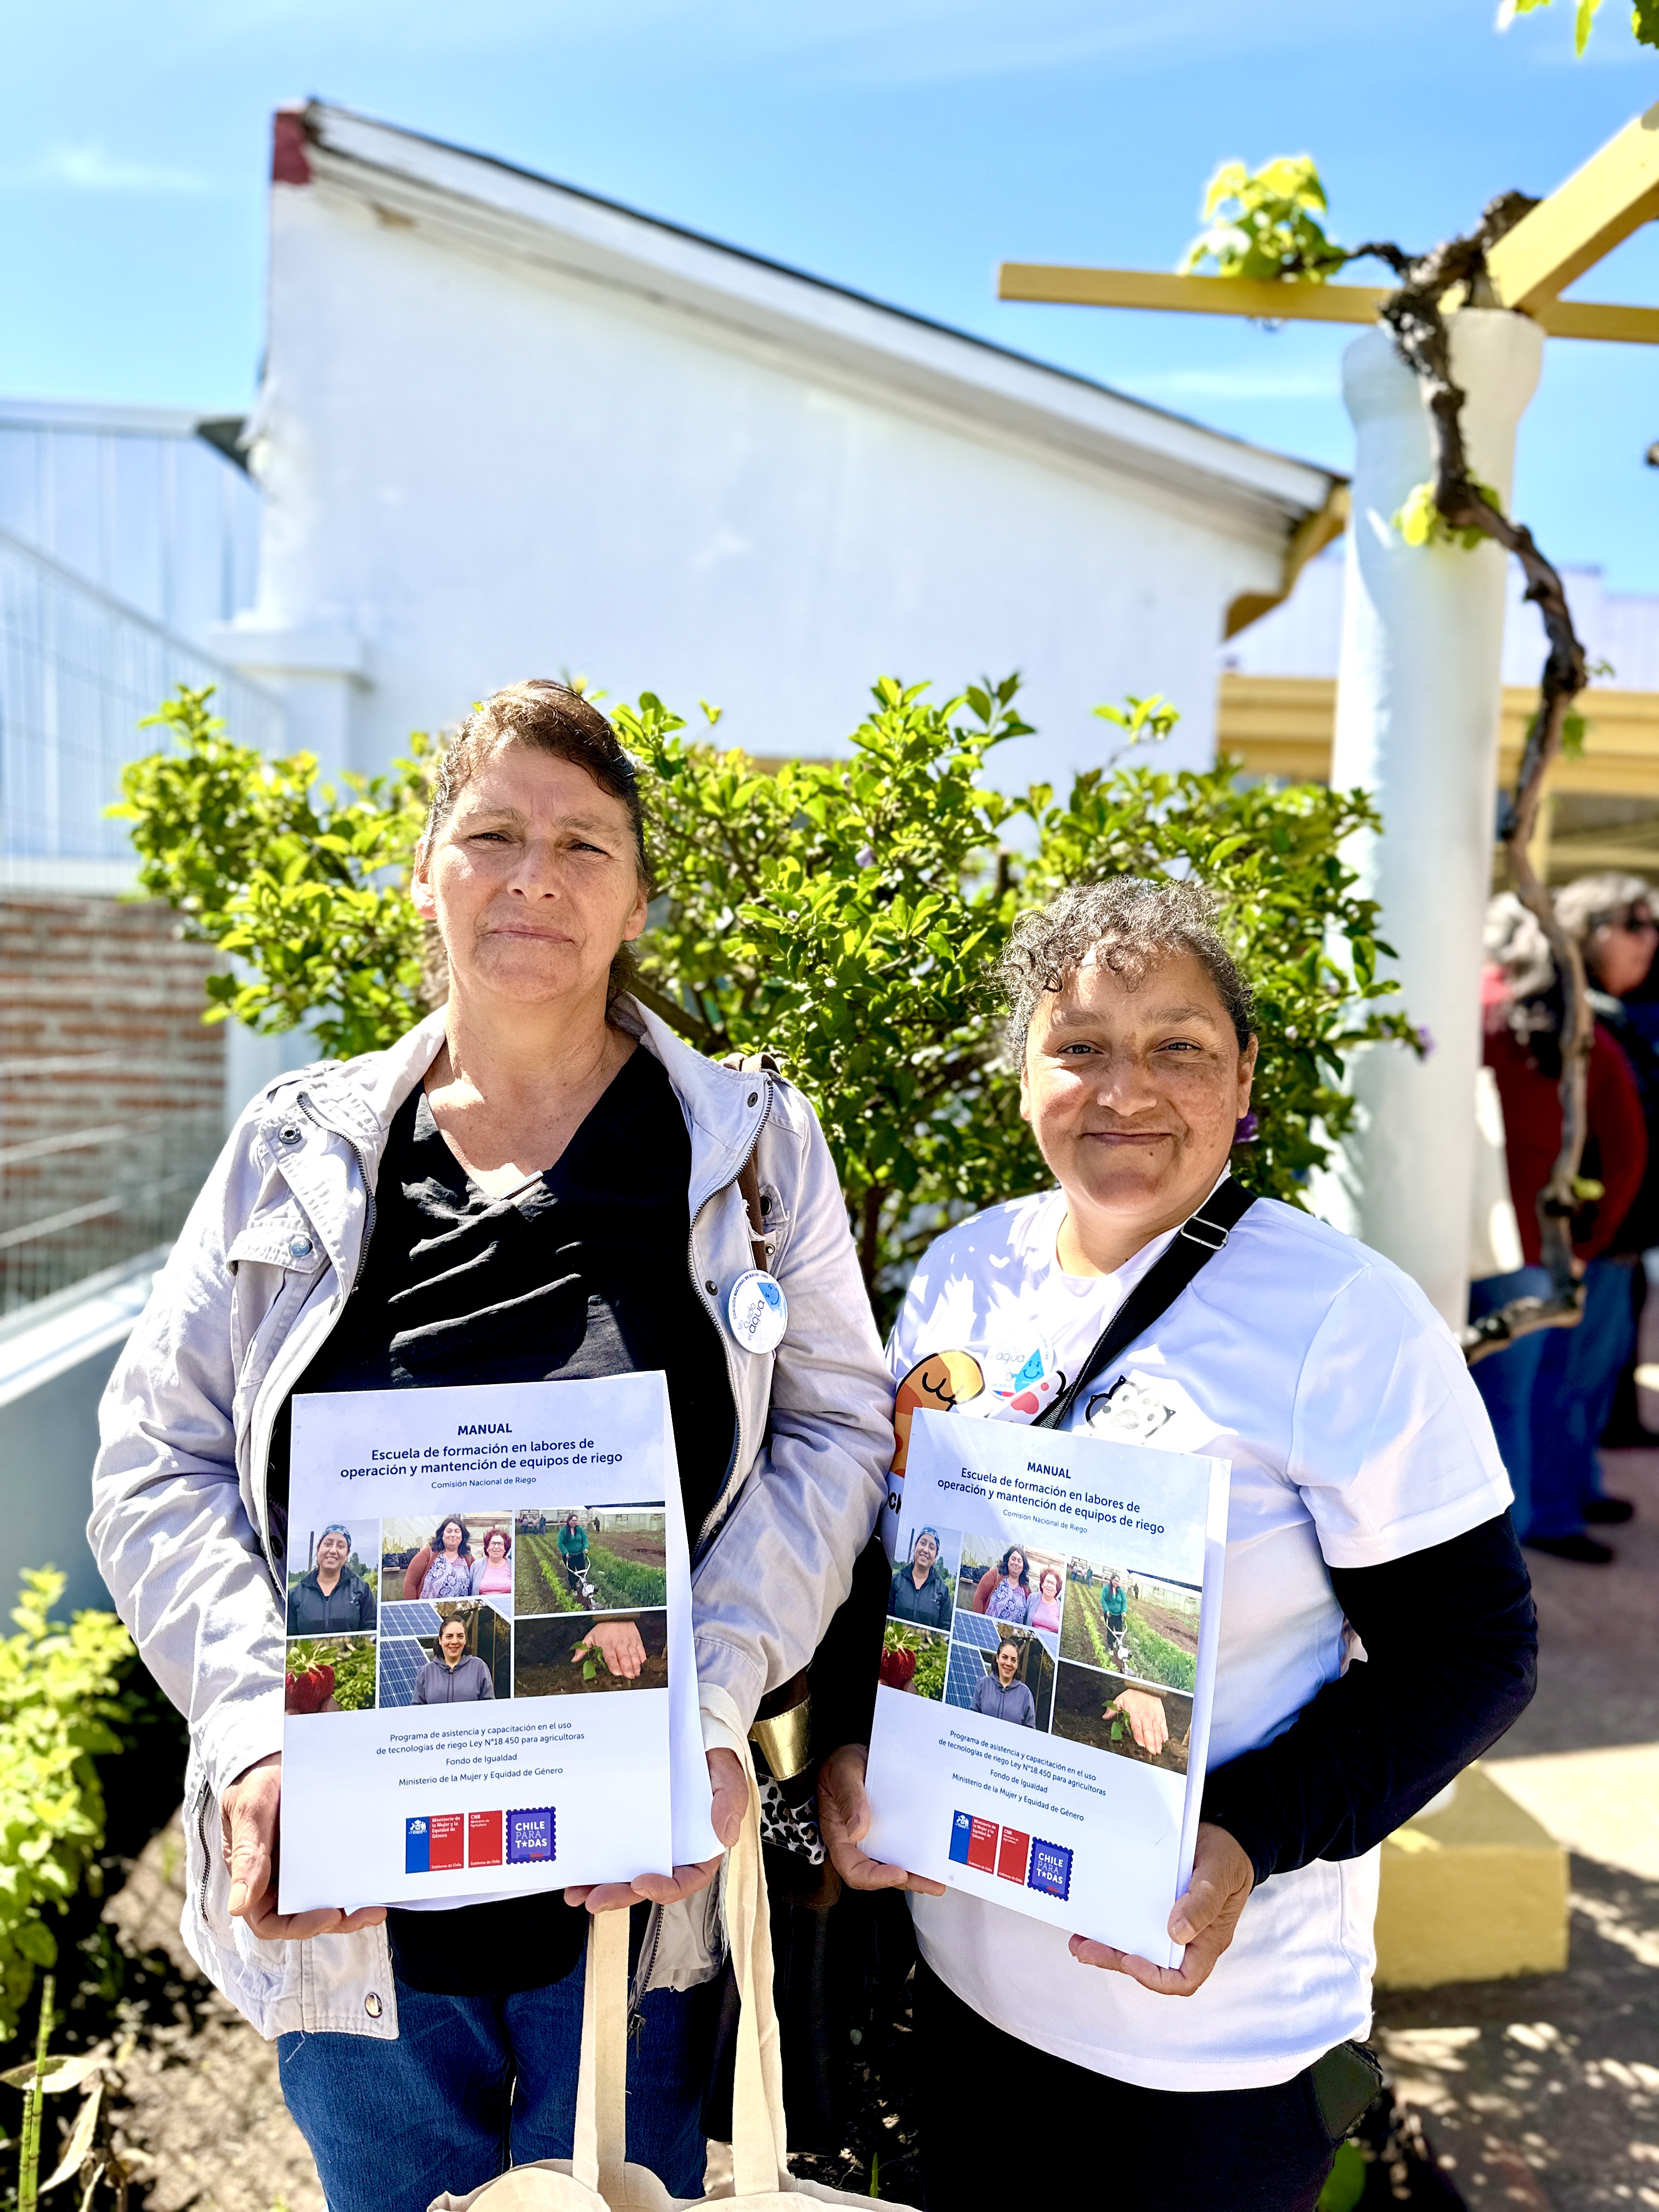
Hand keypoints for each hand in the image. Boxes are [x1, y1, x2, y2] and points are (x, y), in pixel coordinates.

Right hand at [221, 1754, 386, 1939]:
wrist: (272, 1754)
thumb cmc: (254, 1781)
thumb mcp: (250, 1811)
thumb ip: (246, 1854)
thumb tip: (239, 1905)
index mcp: (253, 1877)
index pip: (271, 1921)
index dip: (300, 1926)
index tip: (330, 1914)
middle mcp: (277, 1878)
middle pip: (305, 1915)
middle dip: (337, 1918)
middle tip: (369, 1912)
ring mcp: (301, 1865)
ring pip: (325, 1898)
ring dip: (351, 1907)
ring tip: (378, 1905)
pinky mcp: (321, 1849)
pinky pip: (338, 1871)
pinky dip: (356, 1879)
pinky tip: (377, 1879)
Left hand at [565, 1748, 746, 1912]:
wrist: (694, 1729)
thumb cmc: (714, 1756)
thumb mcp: (728, 1774)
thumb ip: (730, 1800)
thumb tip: (725, 1835)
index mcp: (699, 1848)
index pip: (684, 1880)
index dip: (663, 1889)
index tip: (641, 1884)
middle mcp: (671, 1849)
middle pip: (646, 1882)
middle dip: (619, 1895)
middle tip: (594, 1900)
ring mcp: (648, 1837)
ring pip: (623, 1870)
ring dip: (599, 1885)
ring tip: (575, 1893)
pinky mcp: (628, 1821)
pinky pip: (610, 1844)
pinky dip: (592, 1859)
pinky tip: (573, 1867)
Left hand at [574, 1619, 644, 1678]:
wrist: (616, 1614)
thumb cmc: (603, 1628)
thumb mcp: (590, 1637)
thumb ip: (583, 1649)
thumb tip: (574, 1659)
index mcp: (607, 1645)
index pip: (611, 1657)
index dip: (614, 1665)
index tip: (617, 1673)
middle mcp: (619, 1644)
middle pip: (624, 1657)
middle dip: (627, 1668)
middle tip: (629, 1676)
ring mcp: (629, 1642)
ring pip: (633, 1655)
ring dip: (635, 1665)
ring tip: (636, 1673)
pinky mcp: (636, 1640)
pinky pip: (641, 1650)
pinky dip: (642, 1657)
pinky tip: (642, 1664)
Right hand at [816, 1744, 945, 1895]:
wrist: (852, 1756)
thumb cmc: (839, 1766)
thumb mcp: (842, 1774)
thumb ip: (850, 1799)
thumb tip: (858, 1830)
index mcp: (839, 1836)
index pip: (853, 1869)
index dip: (874, 1877)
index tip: (898, 1873)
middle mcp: (857, 1843)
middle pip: (879, 1872)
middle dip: (907, 1881)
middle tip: (932, 1884)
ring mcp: (874, 1838)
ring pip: (893, 1863)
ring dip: (916, 1874)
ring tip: (939, 1878)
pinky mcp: (888, 1829)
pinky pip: (902, 1846)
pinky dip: (917, 1855)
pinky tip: (934, 1855)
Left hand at [1069, 1822, 1253, 1996]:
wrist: (1225, 1832)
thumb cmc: (1228, 1856)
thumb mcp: (1220, 1874)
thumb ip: (1203, 1903)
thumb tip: (1177, 1933)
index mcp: (1207, 1939)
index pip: (1184, 1978)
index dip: (1156, 1979)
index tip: (1131, 1960)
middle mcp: (1187, 1937)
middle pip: (1151, 1964)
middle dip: (1116, 1960)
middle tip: (1086, 1950)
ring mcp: (1169, 1921)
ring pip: (1137, 1944)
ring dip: (1108, 1946)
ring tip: (1079, 1941)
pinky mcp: (1156, 1904)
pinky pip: (1133, 1920)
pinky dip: (1112, 1922)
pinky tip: (1093, 1918)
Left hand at [1106, 1689, 1167, 1755]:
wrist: (1146, 1686)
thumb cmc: (1133, 1694)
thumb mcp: (1120, 1699)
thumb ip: (1113, 1709)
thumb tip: (1105, 1717)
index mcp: (1135, 1714)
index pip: (1137, 1727)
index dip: (1139, 1736)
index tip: (1141, 1744)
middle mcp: (1146, 1716)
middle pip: (1148, 1731)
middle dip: (1150, 1743)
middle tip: (1152, 1752)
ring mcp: (1154, 1717)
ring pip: (1156, 1731)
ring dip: (1157, 1741)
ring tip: (1158, 1750)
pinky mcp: (1161, 1716)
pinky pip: (1163, 1726)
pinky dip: (1164, 1734)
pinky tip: (1164, 1741)